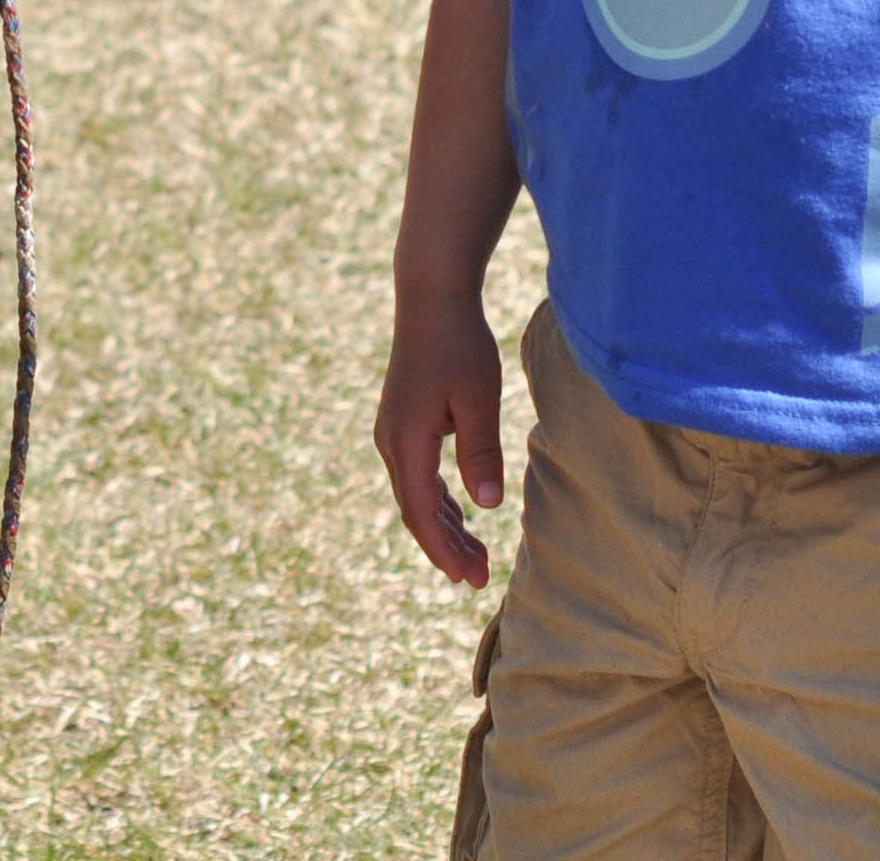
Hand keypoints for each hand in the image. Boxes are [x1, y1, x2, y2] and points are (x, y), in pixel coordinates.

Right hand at [375, 292, 508, 587]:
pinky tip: (461, 516)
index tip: (467, 578)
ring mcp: (394, 433)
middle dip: (446, 547)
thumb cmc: (459, 345)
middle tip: (479, 579)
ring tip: (475, 557)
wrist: (431, 299)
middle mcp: (392, 442)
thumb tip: (487, 505)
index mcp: (407, 440)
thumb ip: (480, 452)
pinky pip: (418, 476)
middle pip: (416, 511)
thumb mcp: (478, 398)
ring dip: (444, 527)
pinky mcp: (404, 424)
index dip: (443, 550)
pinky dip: (439, 502)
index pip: (421, 512)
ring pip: (416, 496)